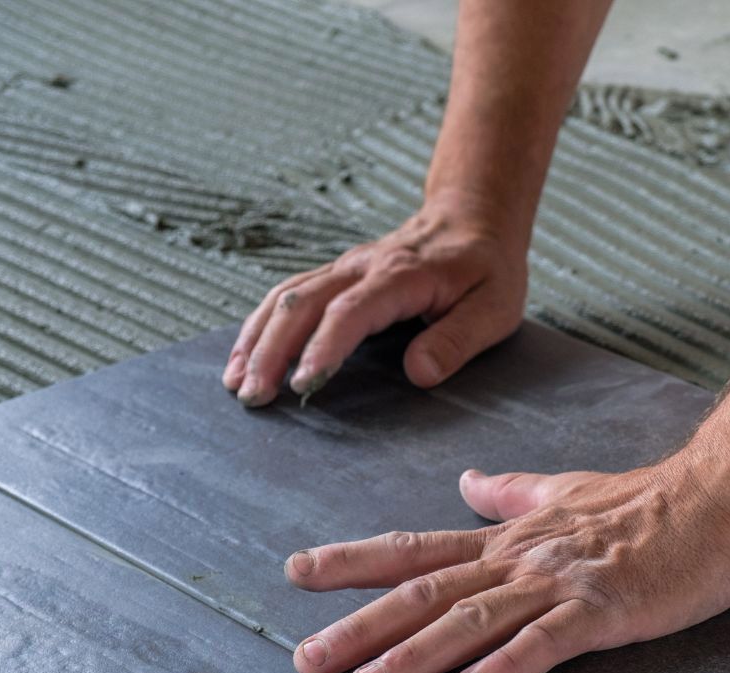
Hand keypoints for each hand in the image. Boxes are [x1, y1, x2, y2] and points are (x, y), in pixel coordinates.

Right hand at [223, 193, 526, 405]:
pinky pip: (287, 295)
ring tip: (235, 383)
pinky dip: (260, 325)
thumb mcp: (495, 308)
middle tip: (254, 397)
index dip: (323, 348)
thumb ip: (457, 340)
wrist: (474, 218)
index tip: (303, 385)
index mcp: (401, 276)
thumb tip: (419, 373)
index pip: (351, 312)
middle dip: (271, 351)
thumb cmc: (488, 269)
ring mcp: (343, 268)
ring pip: (285, 297)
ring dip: (256, 339)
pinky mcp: (335, 275)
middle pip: (301, 304)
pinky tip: (243, 355)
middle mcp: (361, 267)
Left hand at [284, 457, 729, 672]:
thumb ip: (511, 493)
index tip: (299, 573)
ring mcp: (560, 585)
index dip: (355, 562)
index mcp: (510, 539)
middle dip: (361, 627)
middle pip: (426, 593)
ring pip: (472, 619)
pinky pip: (547, 642)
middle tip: (305, 660)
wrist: (717, 500)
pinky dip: (507, 666)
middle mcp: (521, 560)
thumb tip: (468, 482)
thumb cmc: (648, 503)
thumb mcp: (565, 490)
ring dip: (414, 655)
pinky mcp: (603, 611)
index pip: (417, 548)